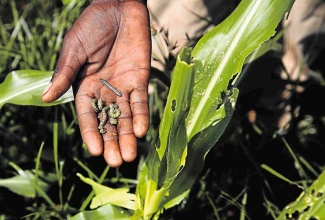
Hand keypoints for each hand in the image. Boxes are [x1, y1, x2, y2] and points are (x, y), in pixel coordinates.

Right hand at [41, 0, 150, 166]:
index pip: (87, 115)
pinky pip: (142, 101)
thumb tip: (45, 97)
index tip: (95, 151)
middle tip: (117, 162)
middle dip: (112, 141)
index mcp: (84, 86)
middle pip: (109, 121)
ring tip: (130, 155)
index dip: (91, 133)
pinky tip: (143, 130)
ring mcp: (123, 87)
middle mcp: (104, 91)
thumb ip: (64, 74)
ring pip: (126, 116)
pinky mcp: (140, 79)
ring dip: (128, 135)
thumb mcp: (74, 49)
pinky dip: (143, 115)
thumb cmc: (91, 25)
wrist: (118, 7)